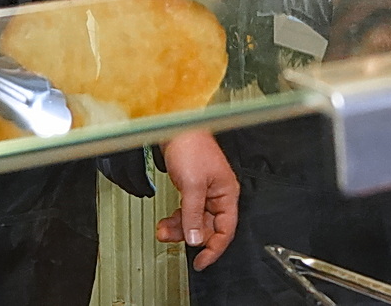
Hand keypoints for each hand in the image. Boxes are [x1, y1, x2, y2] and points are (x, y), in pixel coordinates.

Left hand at [155, 130, 237, 270]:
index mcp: (227, 193)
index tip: (200, 262)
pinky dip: (177, 218)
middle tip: (170, 237)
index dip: (214, 249)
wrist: (175, 128)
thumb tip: (194, 238)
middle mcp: (218, 195)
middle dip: (189, 234)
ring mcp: (205, 192)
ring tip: (163, 229)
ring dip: (179, 227)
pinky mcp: (193, 188)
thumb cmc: (191, 146)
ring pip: (195, 220)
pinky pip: (187, 211)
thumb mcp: (192, 185)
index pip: (225, 230)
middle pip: (207, 227)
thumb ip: (193, 214)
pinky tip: (167, 221)